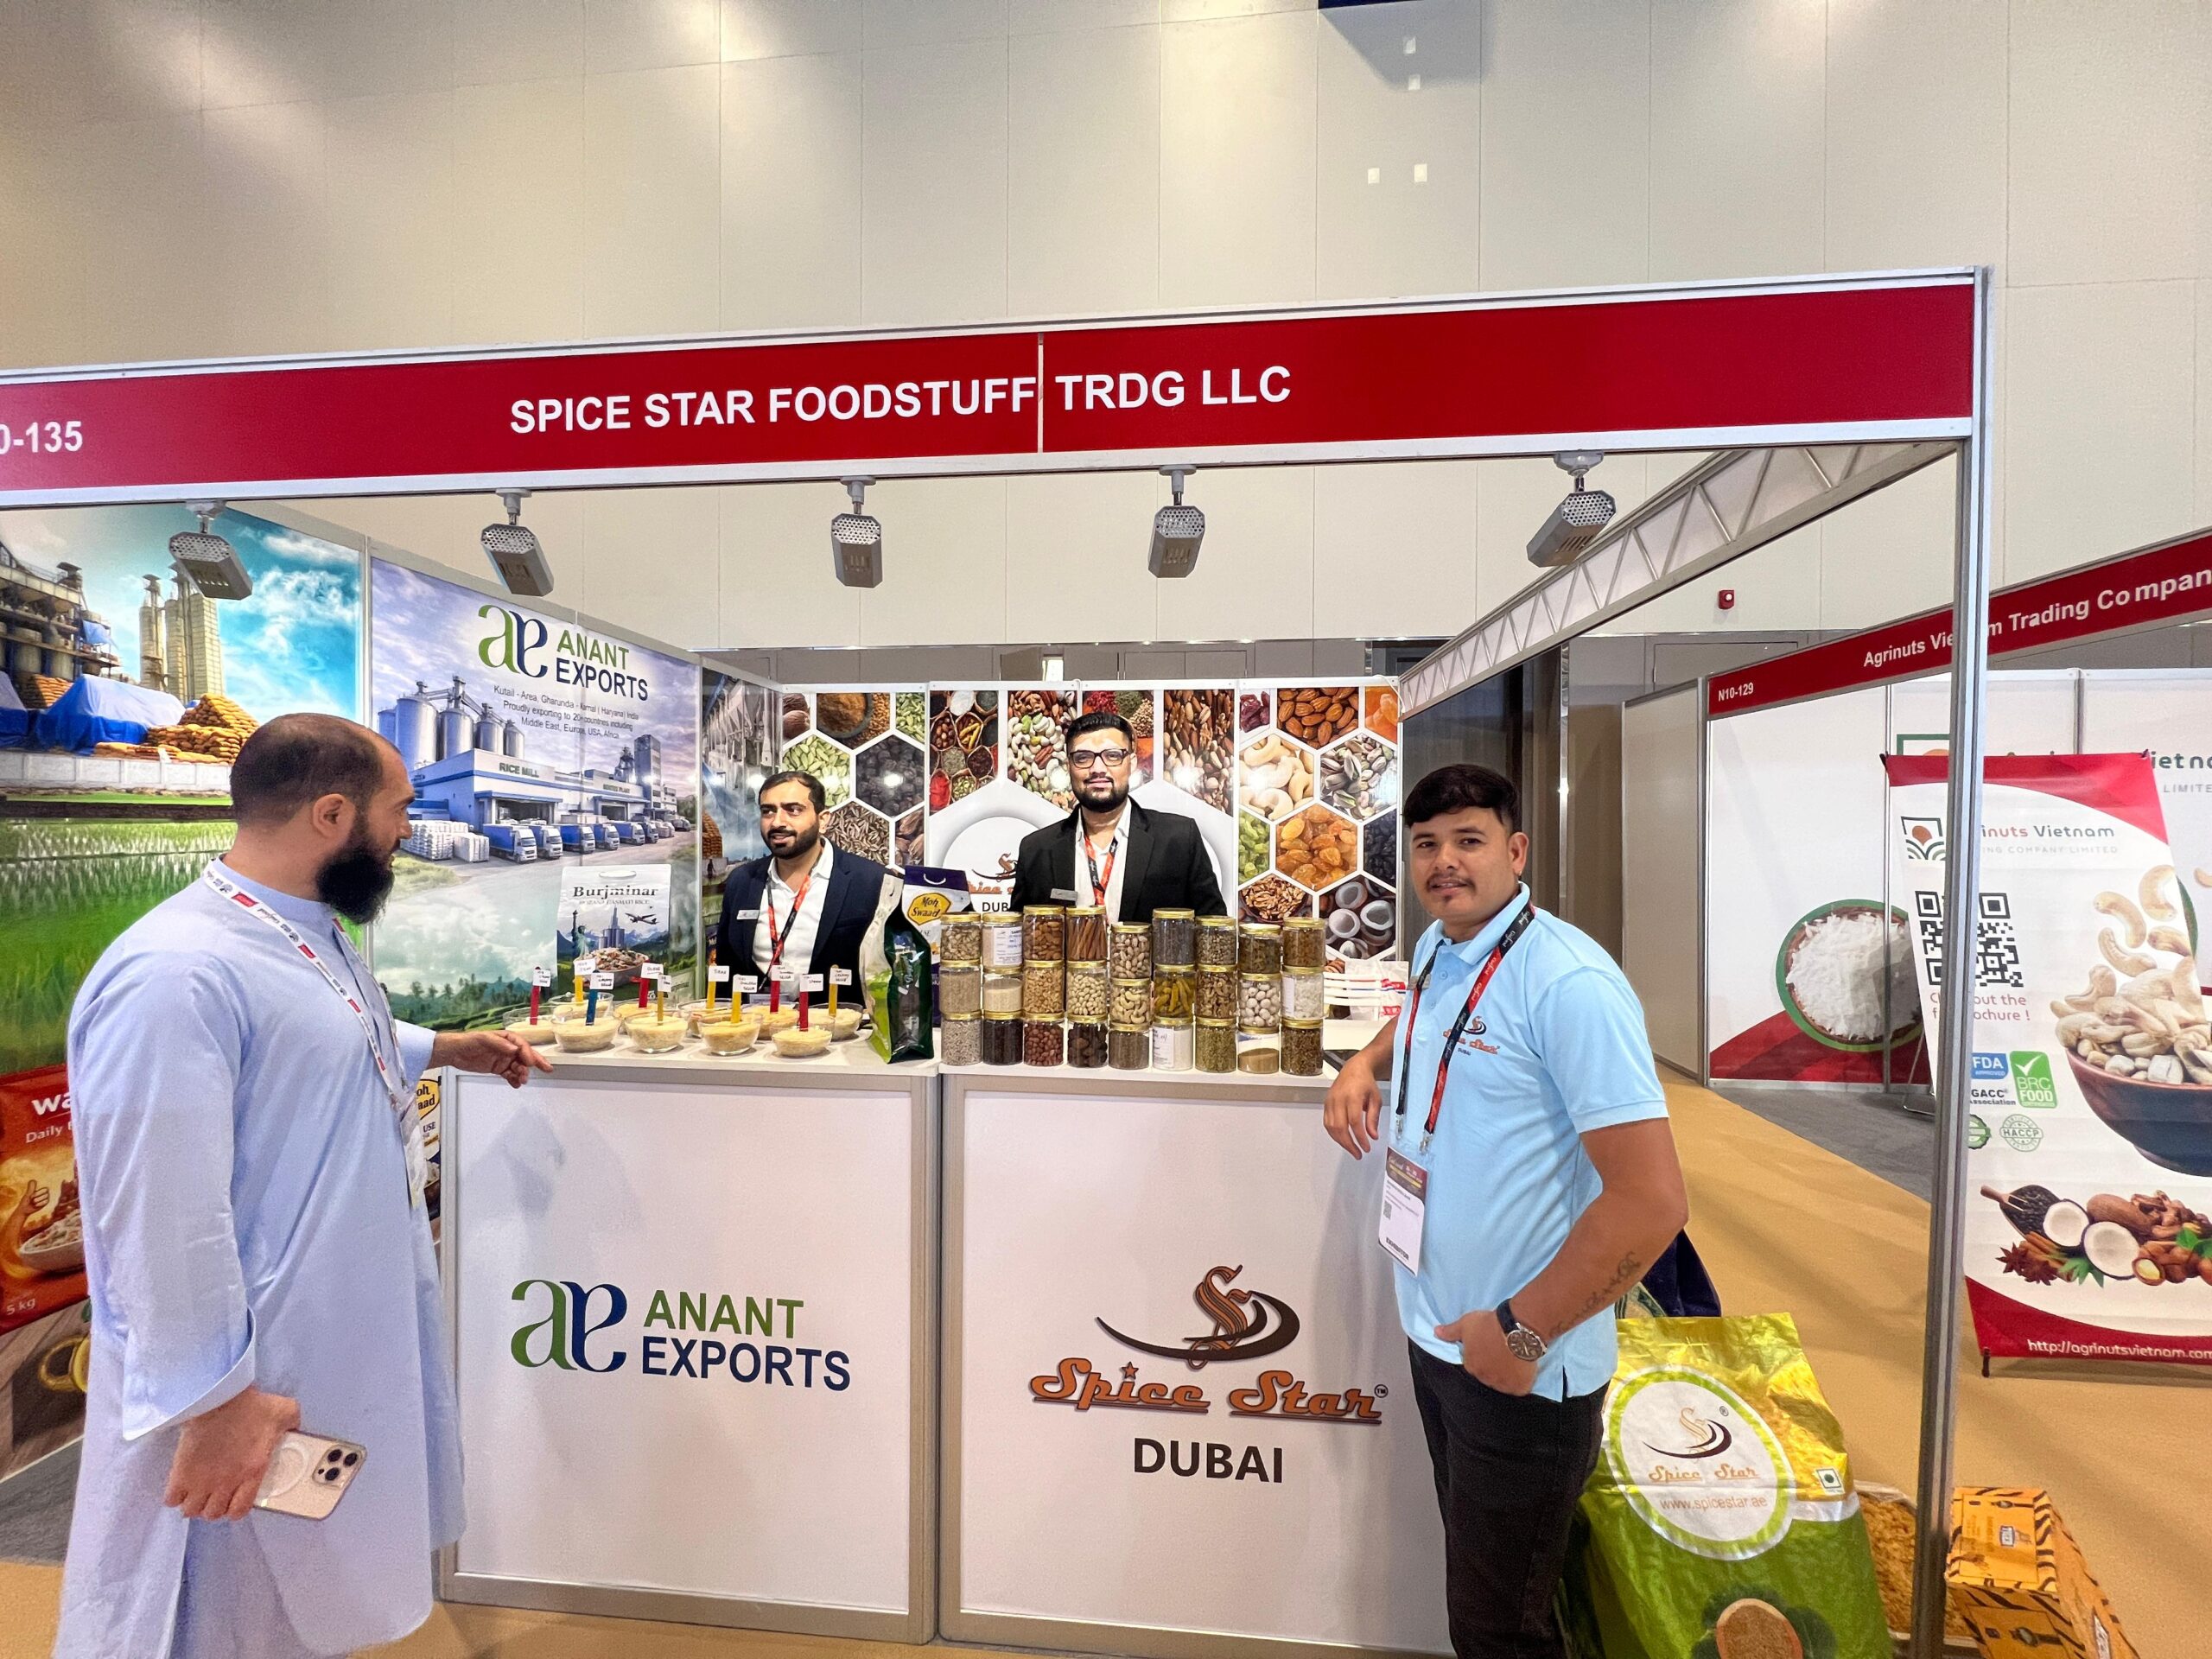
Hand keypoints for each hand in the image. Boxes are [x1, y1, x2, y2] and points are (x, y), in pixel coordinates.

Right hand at [166, 1387, 299, 1520]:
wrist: (219, 1397)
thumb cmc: (252, 1405)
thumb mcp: (285, 1411)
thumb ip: (293, 1423)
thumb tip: (296, 1428)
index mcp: (252, 1473)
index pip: (240, 1510)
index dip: (235, 1509)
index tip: (233, 1500)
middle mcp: (226, 1483)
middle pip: (213, 1513)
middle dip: (213, 1507)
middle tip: (213, 1494)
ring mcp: (201, 1481)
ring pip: (191, 1510)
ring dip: (193, 1504)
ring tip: (196, 1491)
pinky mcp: (180, 1473)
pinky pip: (171, 1499)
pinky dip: (174, 1496)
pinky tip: (180, 1486)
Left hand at [433, 1030, 554, 1087]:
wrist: (455, 1052)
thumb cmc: (468, 1041)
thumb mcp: (483, 1039)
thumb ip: (499, 1043)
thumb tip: (514, 1048)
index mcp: (506, 1039)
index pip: (521, 1045)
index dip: (528, 1053)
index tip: (531, 1062)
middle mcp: (507, 1049)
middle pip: (525, 1056)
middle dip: (536, 1062)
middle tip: (547, 1069)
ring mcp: (503, 1059)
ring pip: (518, 1067)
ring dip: (522, 1073)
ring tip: (522, 1080)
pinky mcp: (498, 1069)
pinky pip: (509, 1074)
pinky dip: (514, 1080)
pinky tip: (516, 1084)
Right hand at [1323, 1053, 1383, 1158]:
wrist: (1354, 1069)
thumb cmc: (1365, 1083)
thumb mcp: (1375, 1100)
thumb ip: (1373, 1118)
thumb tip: (1373, 1136)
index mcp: (1352, 1096)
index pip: (1354, 1122)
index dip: (1360, 1137)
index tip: (1366, 1148)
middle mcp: (1338, 1099)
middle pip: (1340, 1127)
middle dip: (1349, 1144)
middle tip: (1358, 1154)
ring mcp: (1330, 1101)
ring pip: (1331, 1127)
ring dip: (1341, 1142)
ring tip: (1352, 1149)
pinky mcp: (1325, 1104)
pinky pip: (1327, 1123)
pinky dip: (1334, 1134)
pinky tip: (1342, 1140)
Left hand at [1435, 1309, 1538, 1396]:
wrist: (1516, 1329)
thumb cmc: (1489, 1325)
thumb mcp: (1466, 1324)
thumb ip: (1450, 1332)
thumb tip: (1436, 1332)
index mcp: (1471, 1367)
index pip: (1474, 1366)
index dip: (1481, 1356)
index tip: (1488, 1347)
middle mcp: (1485, 1379)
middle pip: (1488, 1376)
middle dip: (1493, 1367)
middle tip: (1502, 1353)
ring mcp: (1503, 1385)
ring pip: (1503, 1383)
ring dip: (1507, 1375)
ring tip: (1513, 1360)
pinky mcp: (1519, 1387)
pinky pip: (1519, 1388)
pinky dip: (1521, 1381)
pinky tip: (1523, 1369)